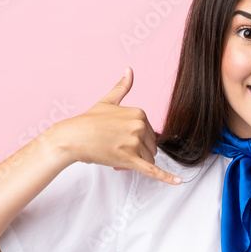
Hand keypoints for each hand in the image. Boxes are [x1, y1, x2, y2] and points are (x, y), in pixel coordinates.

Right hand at [57, 67, 181, 184]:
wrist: (72, 137)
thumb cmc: (88, 121)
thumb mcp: (108, 101)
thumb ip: (122, 87)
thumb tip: (130, 69)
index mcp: (140, 113)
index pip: (150, 134)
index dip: (136, 141)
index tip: (119, 139)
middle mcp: (140, 126)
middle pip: (151, 148)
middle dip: (136, 153)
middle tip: (114, 149)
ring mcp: (135, 142)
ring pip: (147, 160)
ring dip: (133, 163)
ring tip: (113, 156)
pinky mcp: (130, 159)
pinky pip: (152, 171)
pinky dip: (167, 178)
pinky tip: (178, 182)